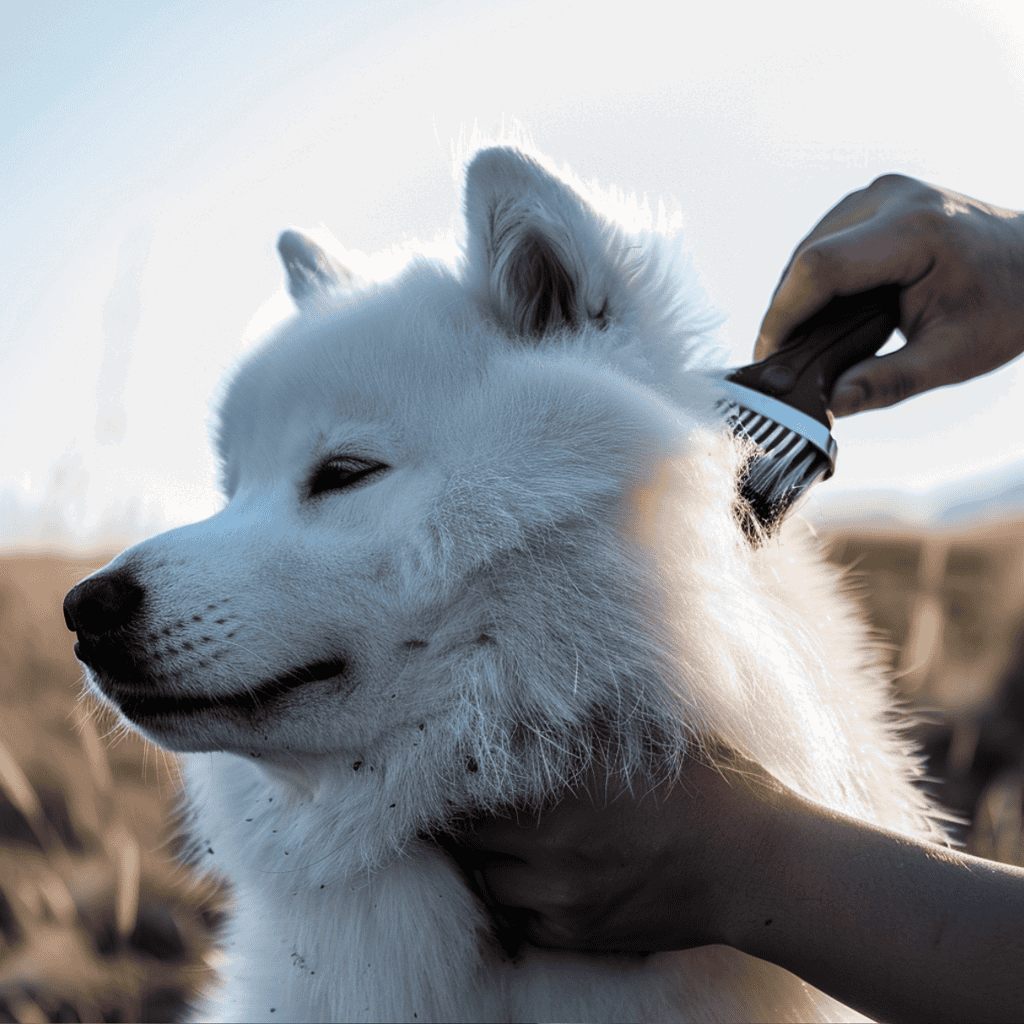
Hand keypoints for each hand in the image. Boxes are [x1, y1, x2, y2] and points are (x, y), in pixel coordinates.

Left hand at [439, 750, 785, 953]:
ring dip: (488, 862)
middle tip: (464, 801)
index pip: (470, 790)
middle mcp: (552, 848)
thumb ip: (586, 727)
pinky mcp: (580, 934)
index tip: (447, 767)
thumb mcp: (645, 735)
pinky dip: (517, 899)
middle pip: (470, 840)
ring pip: (490, 884)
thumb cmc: (708, 786)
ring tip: (500, 839)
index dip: (453, 779)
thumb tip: (539, 702)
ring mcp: (564, 898)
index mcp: (563, 790)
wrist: (755, 865)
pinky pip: (520, 921)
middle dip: (465, 821)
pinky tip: (532, 876)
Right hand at [755, 174, 1023, 415]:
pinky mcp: (873, 202)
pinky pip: (823, 243)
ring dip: (797, 300)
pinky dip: (813, 285)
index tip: (770, 358)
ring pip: (808, 251)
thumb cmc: (1007, 308)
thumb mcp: (954, 356)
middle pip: (806, 259)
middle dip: (787, 314)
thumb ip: (888, 383)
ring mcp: (879, 193)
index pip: (819, 267)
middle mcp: (890, 198)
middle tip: (787, 365)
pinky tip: (823, 319)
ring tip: (803, 347)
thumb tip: (831, 407)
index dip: (783, 315)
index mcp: (913, 230)